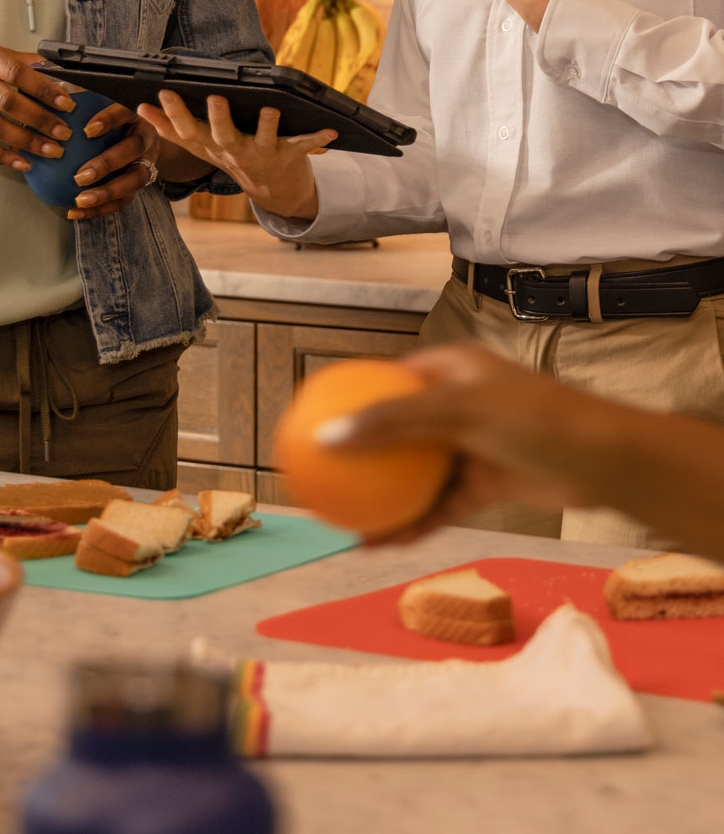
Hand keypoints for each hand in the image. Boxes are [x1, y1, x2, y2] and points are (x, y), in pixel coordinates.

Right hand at [0, 39, 73, 170]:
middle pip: (11, 102)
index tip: (67, 103)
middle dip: (42, 120)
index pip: (19, 72)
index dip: (45, 89)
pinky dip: (2, 156)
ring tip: (52, 150)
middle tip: (65, 132)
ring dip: (29, 142)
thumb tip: (51, 66)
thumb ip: (13, 59)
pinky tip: (22, 162)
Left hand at [65, 103, 163, 219]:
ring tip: (80, 201)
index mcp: (134, 115)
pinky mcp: (141, 185)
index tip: (86, 130)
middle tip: (80, 176)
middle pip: (132, 151)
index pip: (124, 112)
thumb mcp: (105, 106)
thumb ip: (85, 103)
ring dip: (106, 193)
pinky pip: (124, 201)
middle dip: (107, 164)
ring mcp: (147, 163)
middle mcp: (145, 138)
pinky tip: (75, 212)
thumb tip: (53, 94)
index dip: (108, 121)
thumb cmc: (116, 120)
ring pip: (133, 181)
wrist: (146, 139)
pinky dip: (100, 209)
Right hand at [136, 91, 334, 219]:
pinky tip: (330, 132)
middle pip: (224, 137)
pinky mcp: (289, 154)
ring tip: (268, 109)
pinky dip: (317, 139)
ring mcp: (262, 154)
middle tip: (214, 99)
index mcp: (212, 147)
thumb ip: (171, 127)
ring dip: (266, 125)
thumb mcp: (200, 146)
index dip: (173, 116)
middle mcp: (235, 152)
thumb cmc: (232, 156)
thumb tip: (140, 108)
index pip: (188, 132)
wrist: (273, 190)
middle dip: (218, 119)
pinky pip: (304, 145)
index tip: (161, 95)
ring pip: (263, 139)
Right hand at [318, 344, 613, 544]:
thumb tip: (326, 436)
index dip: (348, 398)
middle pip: (395, 431)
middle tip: (317, 477)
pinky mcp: (485, 483)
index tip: (308, 418)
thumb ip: (391, 423)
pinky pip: (437, 505)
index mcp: (448, 369)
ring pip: (414, 474)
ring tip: (340, 520)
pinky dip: (410, 522)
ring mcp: (470, 445)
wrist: (605, 462)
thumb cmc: (535, 417)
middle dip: (360, 456)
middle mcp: (456, 404)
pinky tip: (380, 543)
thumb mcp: (456, 411)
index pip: (387, 379)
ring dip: (382, 497)